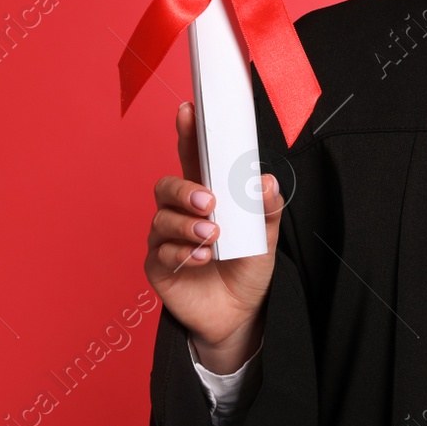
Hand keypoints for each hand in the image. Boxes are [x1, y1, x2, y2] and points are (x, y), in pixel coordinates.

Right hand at [144, 101, 282, 371]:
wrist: (240, 315)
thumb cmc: (248, 267)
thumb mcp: (267, 236)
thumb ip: (268, 208)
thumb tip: (265, 180)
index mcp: (207, 194)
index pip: (193, 157)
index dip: (188, 133)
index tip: (188, 110)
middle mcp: (181, 211)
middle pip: (167, 185)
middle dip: (185, 189)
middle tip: (209, 202)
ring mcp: (166, 237)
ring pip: (162, 217)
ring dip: (188, 224)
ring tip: (213, 235)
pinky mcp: (159, 265)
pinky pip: (161, 250)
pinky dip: (183, 251)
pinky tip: (203, 257)